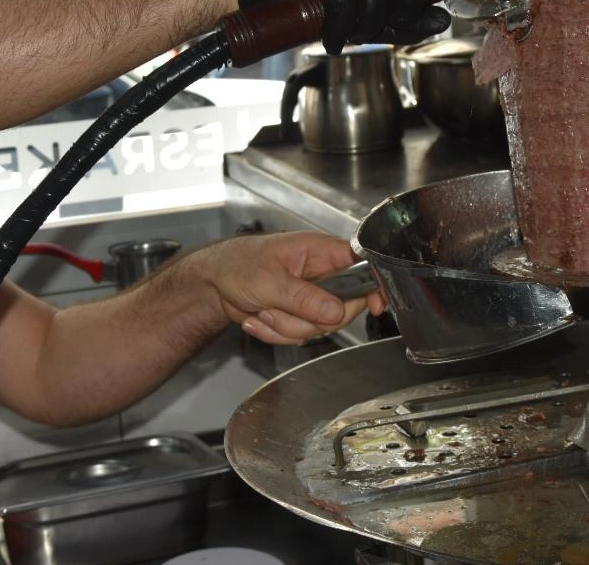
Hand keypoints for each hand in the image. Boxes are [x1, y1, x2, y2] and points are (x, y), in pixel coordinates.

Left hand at [179, 231, 386, 343]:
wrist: (212, 283)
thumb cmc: (237, 264)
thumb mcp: (270, 281)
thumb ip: (305, 298)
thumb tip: (336, 312)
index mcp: (320, 252)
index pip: (363, 265)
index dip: (374, 286)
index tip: (376, 305)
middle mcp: (321, 274)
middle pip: (343, 309)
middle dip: (307, 318)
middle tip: (279, 308)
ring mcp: (311, 297)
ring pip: (319, 327)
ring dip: (285, 325)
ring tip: (263, 309)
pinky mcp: (298, 315)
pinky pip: (299, 336)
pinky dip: (275, 333)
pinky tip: (258, 317)